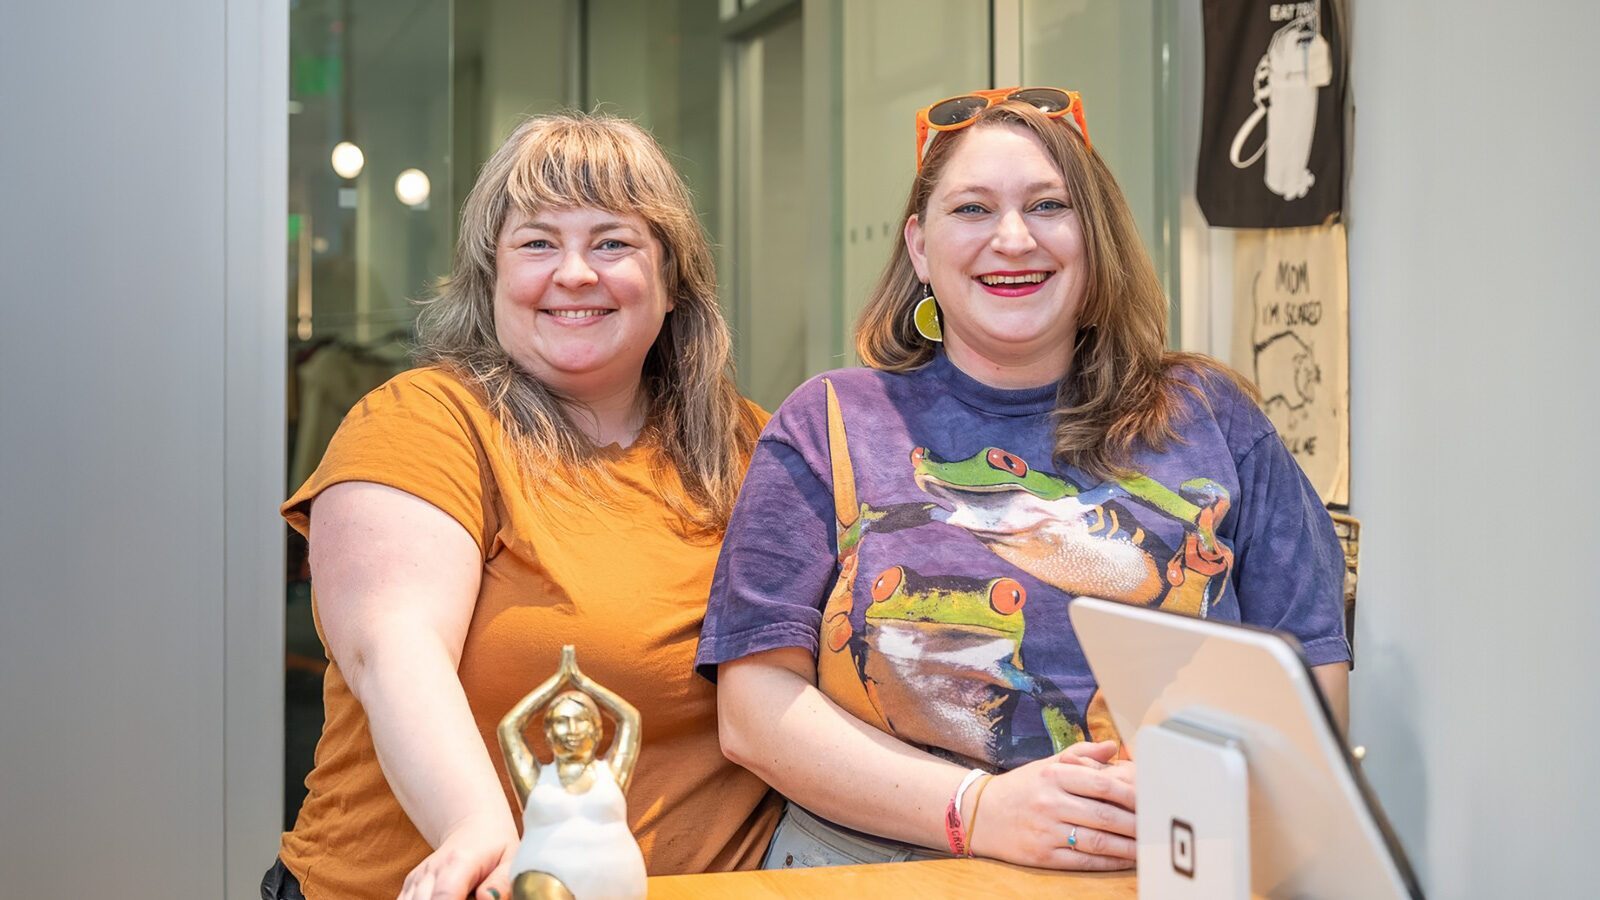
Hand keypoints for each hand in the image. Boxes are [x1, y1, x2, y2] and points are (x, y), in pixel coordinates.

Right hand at [398, 812, 518, 899]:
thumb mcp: (511, 860)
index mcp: (459, 862)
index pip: (445, 895)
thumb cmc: (497, 847)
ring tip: (461, 897)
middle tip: (468, 899)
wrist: (475, 827)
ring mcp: (416, 879)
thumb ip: (502, 882)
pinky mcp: (409, 887)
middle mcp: (431, 870)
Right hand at [966, 741, 1137, 870]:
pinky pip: (1083, 861)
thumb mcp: (1046, 765)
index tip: (1154, 800)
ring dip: (1128, 846)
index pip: (1102, 784)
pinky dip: (1108, 862)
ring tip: (1150, 847)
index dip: (1132, 794)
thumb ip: (1081, 754)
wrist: (979, 814)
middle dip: (1137, 823)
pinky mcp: (1042, 856)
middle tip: (1160, 826)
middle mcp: (1050, 803)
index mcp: (1054, 776)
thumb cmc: (1020, 788)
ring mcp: (1046, 831)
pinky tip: (1125, 860)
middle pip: (1104, 815)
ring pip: (1098, 841)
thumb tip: (1113, 747)